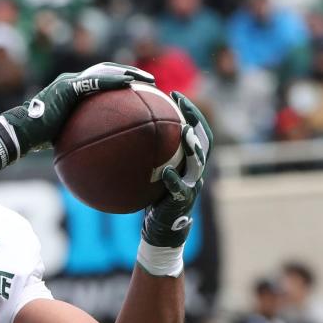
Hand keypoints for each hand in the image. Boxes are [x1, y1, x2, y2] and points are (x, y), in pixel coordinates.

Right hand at [0, 63, 154, 168]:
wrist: (20, 134)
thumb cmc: (35, 140)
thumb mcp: (61, 138)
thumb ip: (77, 138)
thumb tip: (92, 154)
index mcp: (69, 90)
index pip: (97, 81)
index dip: (117, 82)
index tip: (136, 88)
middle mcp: (69, 82)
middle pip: (105, 71)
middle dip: (127, 73)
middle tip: (149, 81)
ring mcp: (68, 83)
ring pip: (104, 72)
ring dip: (127, 74)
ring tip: (147, 80)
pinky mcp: (67, 88)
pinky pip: (96, 83)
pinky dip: (114, 82)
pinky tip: (130, 85)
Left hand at [141, 93, 212, 249]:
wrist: (161, 229)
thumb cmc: (152, 200)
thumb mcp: (147, 174)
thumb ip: (142, 156)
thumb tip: (117, 134)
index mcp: (189, 160)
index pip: (196, 129)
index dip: (189, 111)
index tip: (175, 93)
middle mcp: (196, 170)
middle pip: (205, 139)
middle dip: (196, 119)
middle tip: (182, 104)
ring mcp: (193, 185)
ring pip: (200, 162)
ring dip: (194, 147)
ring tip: (185, 132)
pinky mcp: (184, 202)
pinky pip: (182, 189)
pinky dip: (175, 181)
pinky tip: (166, 173)